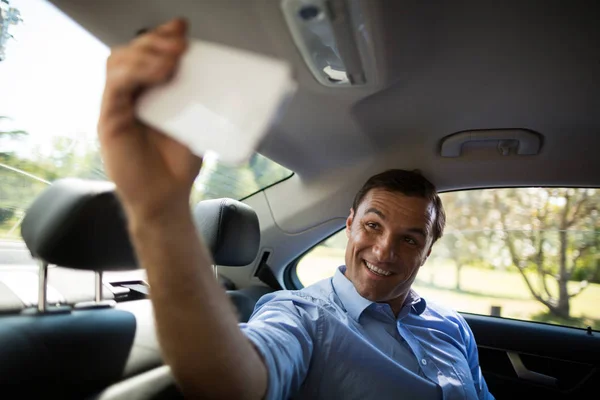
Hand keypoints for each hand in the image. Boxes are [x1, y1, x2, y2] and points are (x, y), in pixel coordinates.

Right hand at [98, 19, 201, 221]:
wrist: (166, 197)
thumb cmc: (177, 163)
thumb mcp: (194, 123)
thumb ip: (198, 99)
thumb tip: (221, 75)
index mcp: (148, 91)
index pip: (147, 53)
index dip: (162, 36)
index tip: (183, 28)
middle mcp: (130, 94)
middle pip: (131, 52)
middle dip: (156, 41)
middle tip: (181, 43)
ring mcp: (117, 106)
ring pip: (119, 62)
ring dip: (146, 53)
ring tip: (172, 58)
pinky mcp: (109, 121)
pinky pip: (115, 87)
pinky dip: (134, 74)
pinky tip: (158, 74)